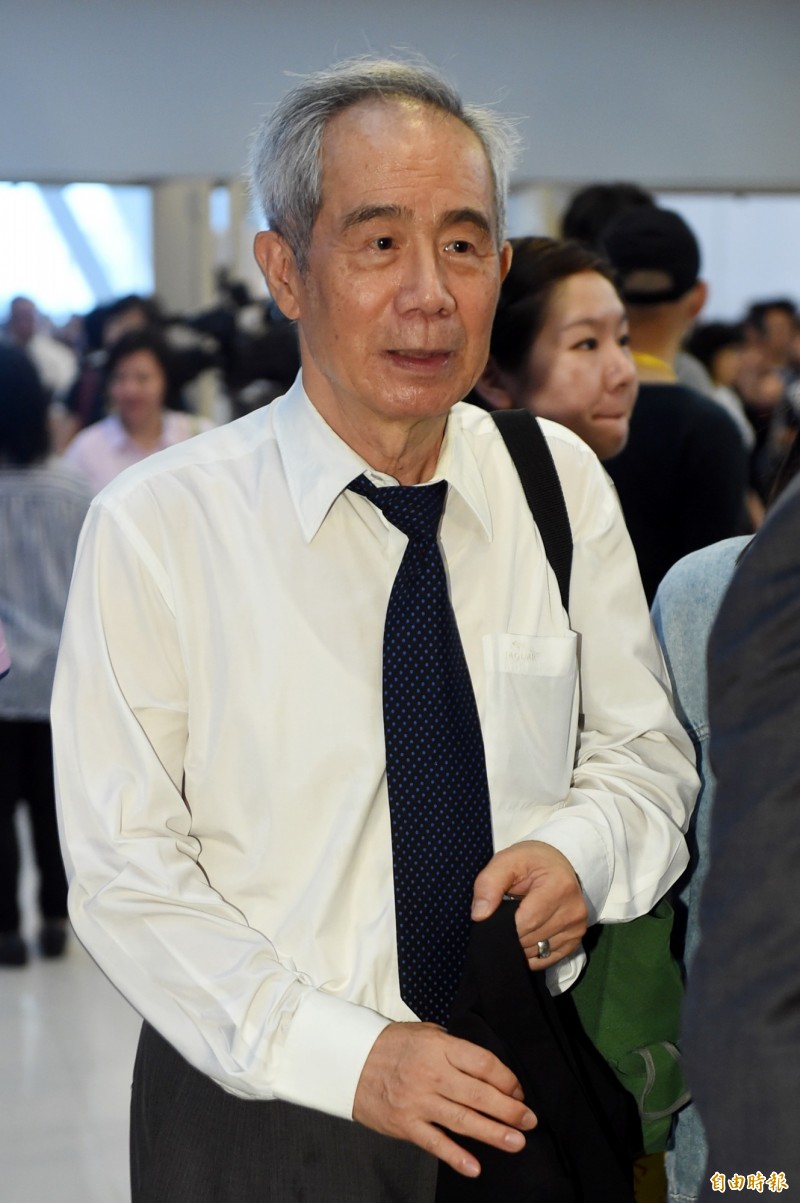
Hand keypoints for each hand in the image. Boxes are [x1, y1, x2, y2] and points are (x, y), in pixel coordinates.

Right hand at [352, 1021, 536, 1177]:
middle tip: (529, 1121)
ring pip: (463, 1120)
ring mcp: (418, 1101)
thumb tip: (484, 1066)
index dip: (507, 1079)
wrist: (349, 1061)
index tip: (518, 1090)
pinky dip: (456, 1157)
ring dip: (493, 1133)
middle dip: (509, 1110)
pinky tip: (475, 1167)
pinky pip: (435, 1143)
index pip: (483, 1064)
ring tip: (517, 1142)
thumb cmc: (391, 1045)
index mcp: (440, 1047)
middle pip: (479, 1095)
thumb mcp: (425, 1032)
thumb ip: (453, 1046)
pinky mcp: (406, 1124)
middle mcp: (432, 1074)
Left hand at [471, 840, 587, 969]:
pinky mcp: (575, 941)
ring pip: (537, 952)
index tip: (494, 917)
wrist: (556, 864)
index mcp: (560, 887)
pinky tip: (525, 936)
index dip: (505, 925)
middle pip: (532, 939)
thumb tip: (479, 916)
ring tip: (515, 925)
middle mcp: (574, 911)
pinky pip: (546, 959)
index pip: (527, 921)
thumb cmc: (530, 862)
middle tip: (503, 919)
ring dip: (520, 945)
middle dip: (510, 934)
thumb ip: (488, 884)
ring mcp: (577, 928)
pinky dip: (531, 953)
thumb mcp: (506, 861)